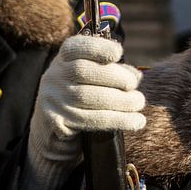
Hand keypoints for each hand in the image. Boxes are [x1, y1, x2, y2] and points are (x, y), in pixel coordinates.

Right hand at [21, 35, 145, 189]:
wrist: (52, 144)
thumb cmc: (81, 105)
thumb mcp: (90, 82)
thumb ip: (108, 73)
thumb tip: (136, 74)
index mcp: (62, 59)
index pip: (77, 46)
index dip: (98, 47)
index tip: (119, 54)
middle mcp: (53, 76)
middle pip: (86, 72)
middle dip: (117, 79)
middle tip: (138, 90)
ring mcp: (50, 100)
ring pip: (89, 98)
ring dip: (121, 102)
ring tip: (139, 107)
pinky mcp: (55, 123)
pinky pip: (89, 121)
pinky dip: (117, 121)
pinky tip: (135, 123)